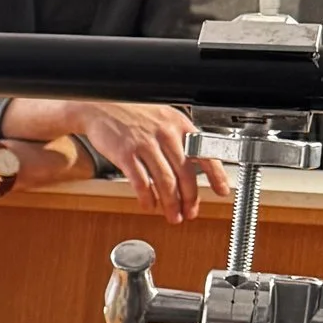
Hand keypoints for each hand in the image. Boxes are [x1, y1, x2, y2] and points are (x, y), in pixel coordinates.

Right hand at [49, 101, 225, 220]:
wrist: (101, 107)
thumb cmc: (132, 115)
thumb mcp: (163, 119)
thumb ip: (179, 140)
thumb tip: (195, 167)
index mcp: (179, 125)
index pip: (205, 153)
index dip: (216, 175)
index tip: (221, 191)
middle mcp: (165, 134)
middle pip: (185, 174)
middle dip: (189, 199)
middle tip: (189, 212)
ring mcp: (145, 144)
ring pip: (165, 182)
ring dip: (170, 204)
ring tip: (171, 215)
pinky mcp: (125, 153)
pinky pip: (141, 182)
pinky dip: (147, 197)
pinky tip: (149, 204)